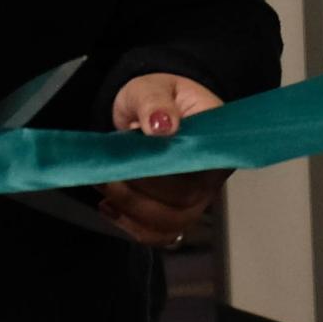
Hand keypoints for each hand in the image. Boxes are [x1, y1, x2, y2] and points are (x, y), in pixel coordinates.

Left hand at [99, 73, 228, 245]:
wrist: (153, 109)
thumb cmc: (158, 96)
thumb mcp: (151, 88)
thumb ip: (155, 102)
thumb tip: (164, 126)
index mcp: (215, 137)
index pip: (200, 167)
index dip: (168, 174)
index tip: (133, 162)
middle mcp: (213, 171)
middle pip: (185, 200)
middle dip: (140, 192)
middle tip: (108, 174)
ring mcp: (199, 194)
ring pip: (173, 222)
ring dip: (133, 211)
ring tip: (107, 188)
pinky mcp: (180, 210)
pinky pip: (161, 233)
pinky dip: (133, 226)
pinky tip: (110, 208)